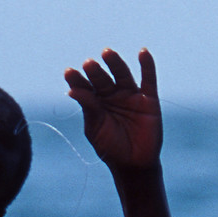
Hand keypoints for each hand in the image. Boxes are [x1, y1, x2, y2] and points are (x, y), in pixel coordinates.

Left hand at [64, 48, 161, 171]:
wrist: (133, 164)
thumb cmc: (110, 148)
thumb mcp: (96, 128)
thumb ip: (88, 108)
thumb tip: (72, 90)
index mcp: (95, 103)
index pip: (85, 88)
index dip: (77, 80)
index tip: (68, 72)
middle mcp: (111, 96)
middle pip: (102, 79)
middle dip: (95, 72)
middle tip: (88, 64)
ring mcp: (130, 96)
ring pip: (122, 75)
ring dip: (115, 63)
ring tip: (107, 53)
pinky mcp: (149, 99)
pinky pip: (148, 79)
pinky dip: (147, 65)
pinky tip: (143, 52)